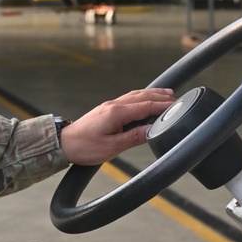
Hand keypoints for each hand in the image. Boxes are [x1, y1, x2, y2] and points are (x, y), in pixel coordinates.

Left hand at [58, 88, 175, 165]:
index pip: (145, 106)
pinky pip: (128, 99)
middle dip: (160, 96)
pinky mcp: (106, 110)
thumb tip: (153, 130)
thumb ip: (134, 137)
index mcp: (116, 113)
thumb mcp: (112, 147)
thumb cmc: (85, 147)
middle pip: (141, 97)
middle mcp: (113, 105)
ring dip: (151, 94)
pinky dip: (140, 97)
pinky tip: (144, 100)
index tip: (177, 105)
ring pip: (134, 95)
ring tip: (166, 94)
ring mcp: (109, 106)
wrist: (64, 143)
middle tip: (176, 98)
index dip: (162, 106)